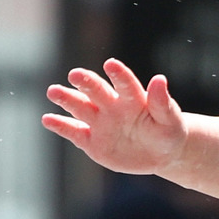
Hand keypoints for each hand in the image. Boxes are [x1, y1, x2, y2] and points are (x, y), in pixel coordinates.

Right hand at [42, 59, 186, 175]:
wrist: (161, 154)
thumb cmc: (168, 132)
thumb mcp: (171, 121)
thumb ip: (163, 103)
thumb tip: (159, 78)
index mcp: (133, 99)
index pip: (125, 83)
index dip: (119, 74)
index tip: (110, 64)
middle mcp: (113, 106)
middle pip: (97, 92)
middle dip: (86, 83)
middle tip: (75, 74)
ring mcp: (100, 123)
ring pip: (80, 107)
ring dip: (67, 99)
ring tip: (53, 91)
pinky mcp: (91, 141)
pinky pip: (73, 132)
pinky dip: (61, 126)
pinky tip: (48, 119)